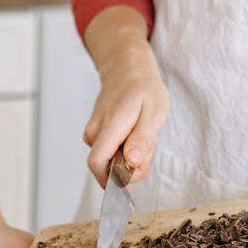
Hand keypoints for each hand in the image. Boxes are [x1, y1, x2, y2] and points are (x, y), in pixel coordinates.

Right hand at [82, 9, 168, 186]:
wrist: (127, 68)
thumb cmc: (144, 89)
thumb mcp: (155, 113)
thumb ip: (142, 139)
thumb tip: (131, 162)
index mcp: (110, 126)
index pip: (97, 164)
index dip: (113, 179)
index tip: (136, 170)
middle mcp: (95, 131)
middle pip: (107, 167)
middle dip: (130, 165)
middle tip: (148, 144)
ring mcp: (92, 133)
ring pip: (110, 160)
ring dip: (130, 155)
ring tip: (142, 132)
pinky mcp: (94, 134)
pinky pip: (109, 151)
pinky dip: (125, 148)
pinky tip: (133, 131)